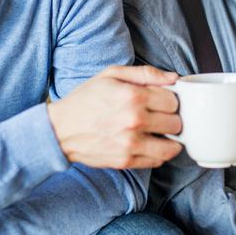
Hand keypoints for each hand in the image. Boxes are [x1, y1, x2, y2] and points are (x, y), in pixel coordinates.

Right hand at [47, 65, 182, 168]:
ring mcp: (131, 143)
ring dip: (170, 141)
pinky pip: (157, 161)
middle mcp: (134, 120)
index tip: (161, 102)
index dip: (170, 101)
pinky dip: (158, 154)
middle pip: (176, 124)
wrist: (60, 129)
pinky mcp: (126, 161)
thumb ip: (145, 73)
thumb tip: (174, 78)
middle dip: (170, 119)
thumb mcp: (111, 75)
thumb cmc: (86, 99)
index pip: (173, 101)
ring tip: (160, 134)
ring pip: (172, 148)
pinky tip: (148, 144)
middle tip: (160, 118)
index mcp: (133, 96)